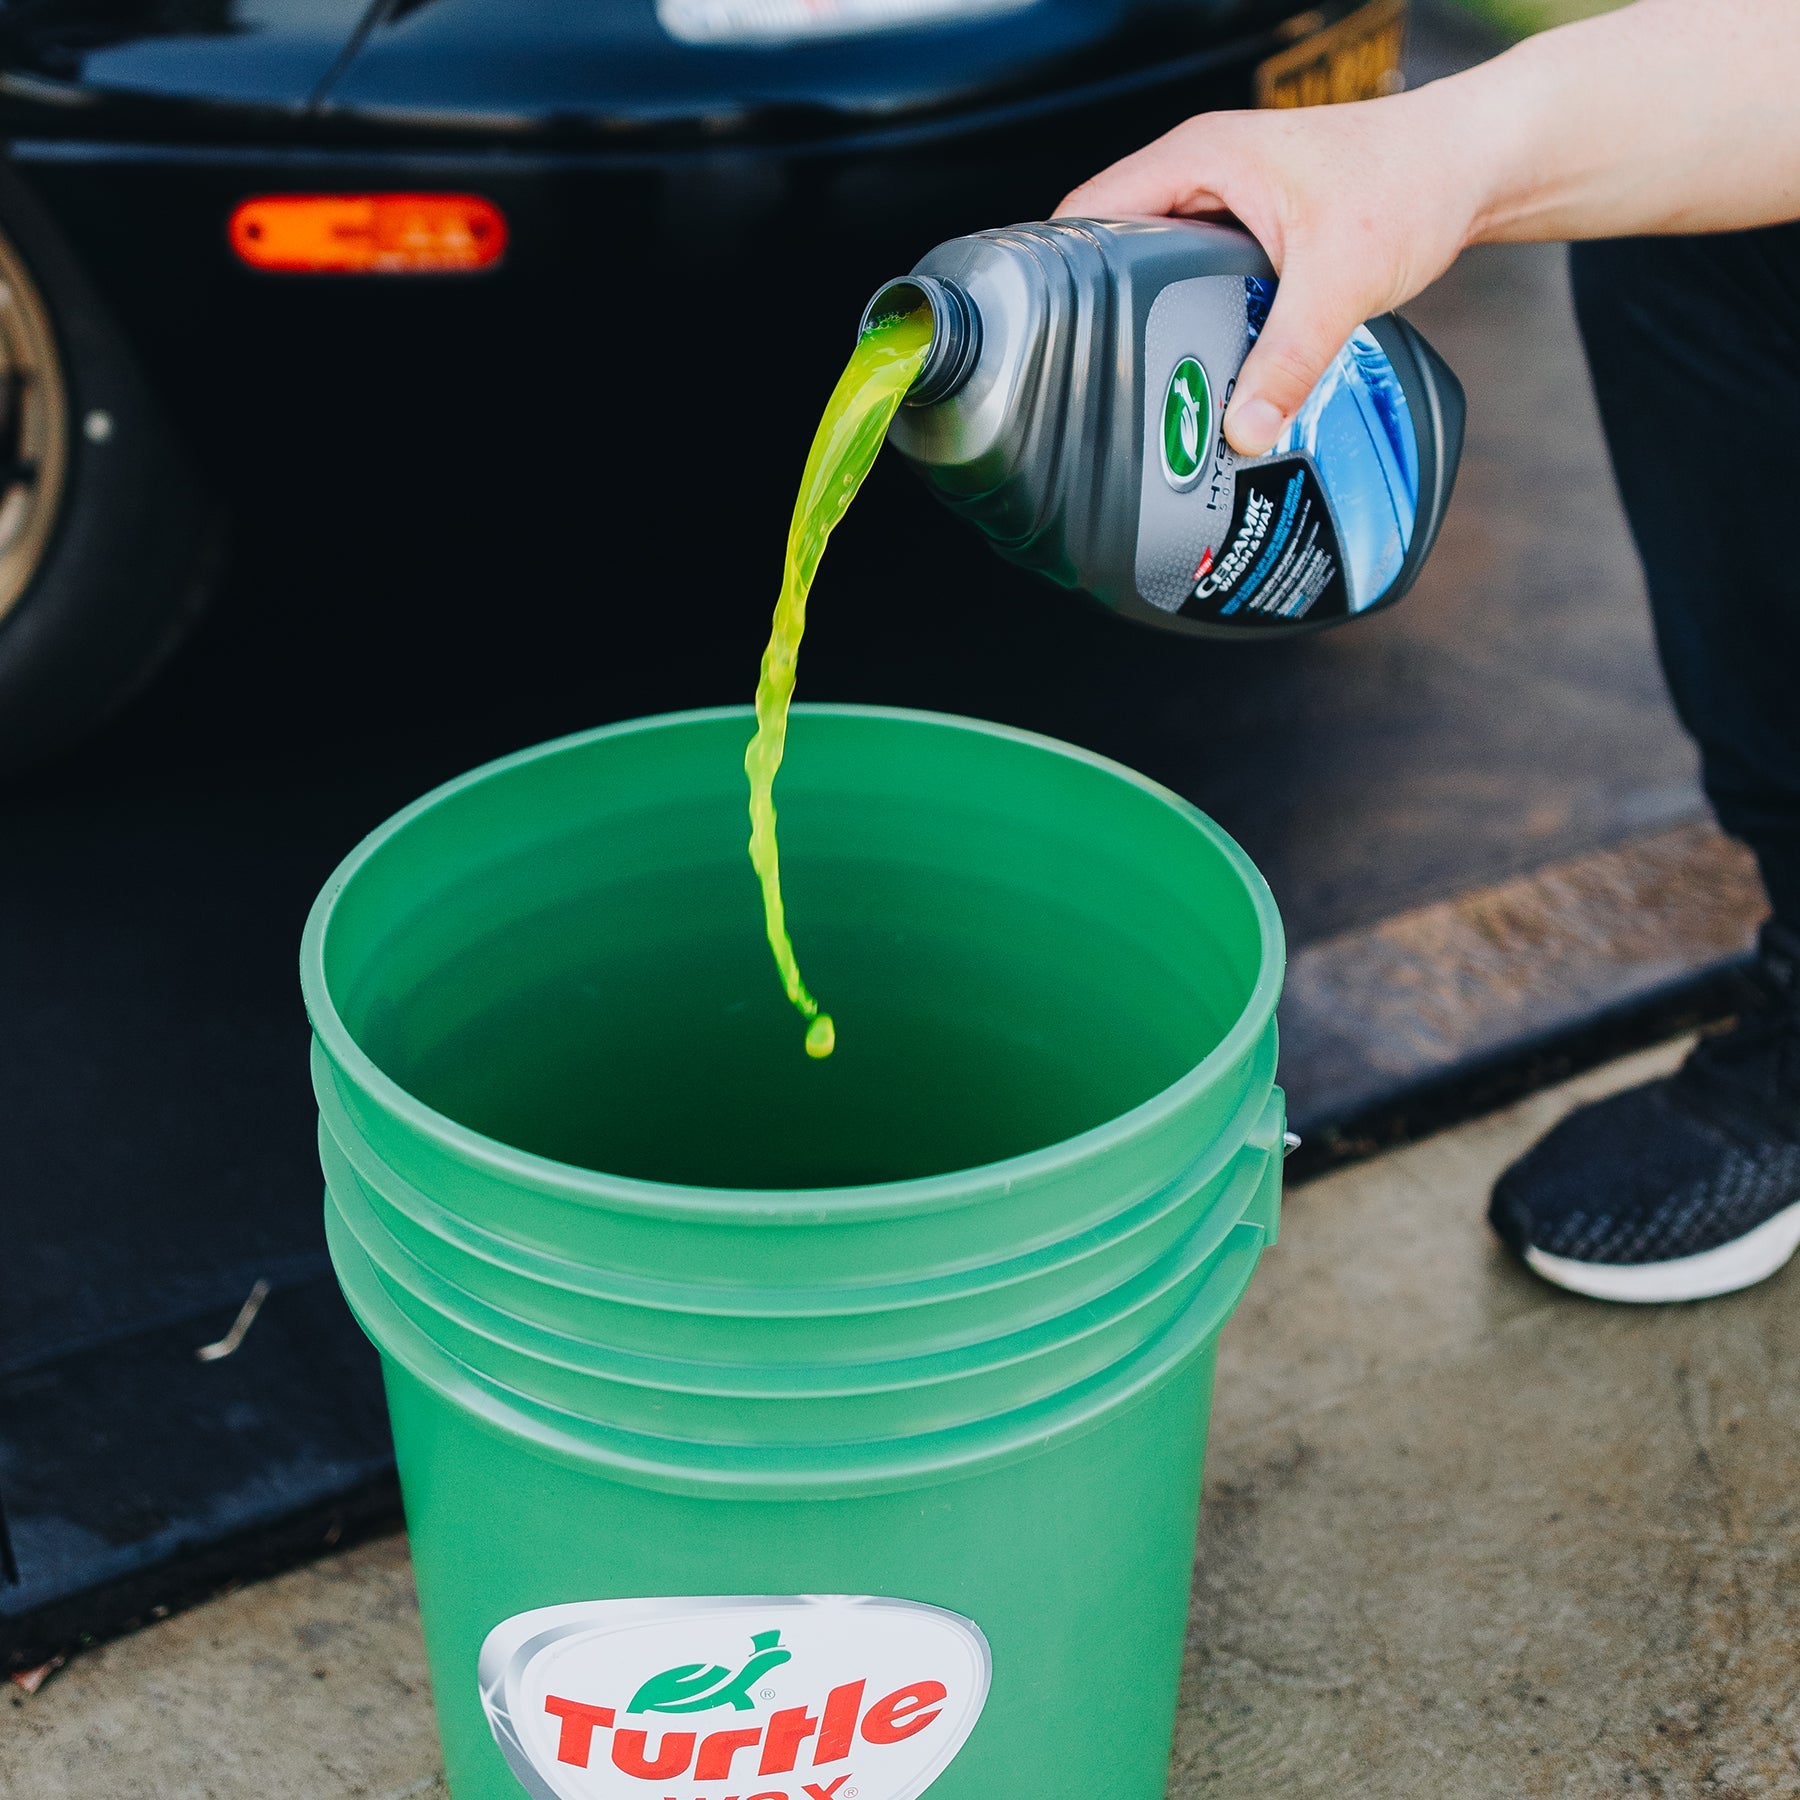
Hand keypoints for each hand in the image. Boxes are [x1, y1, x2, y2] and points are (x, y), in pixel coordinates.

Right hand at [1058, 93, 1479, 454]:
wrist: (1473, 164)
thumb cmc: (1413, 182)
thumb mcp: (1342, 279)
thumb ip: (1288, 358)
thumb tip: (1241, 430)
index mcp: (1197, 157)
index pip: (1087, 214)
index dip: (1057, 278)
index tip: (1043, 342)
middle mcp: (1198, 172)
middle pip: (1109, 248)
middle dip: (1099, 313)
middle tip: (1091, 383)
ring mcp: (1220, 200)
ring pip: (1151, 266)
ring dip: (1147, 319)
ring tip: (1135, 383)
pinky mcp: (1245, 228)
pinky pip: (1189, 275)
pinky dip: (1186, 316)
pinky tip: (1194, 363)